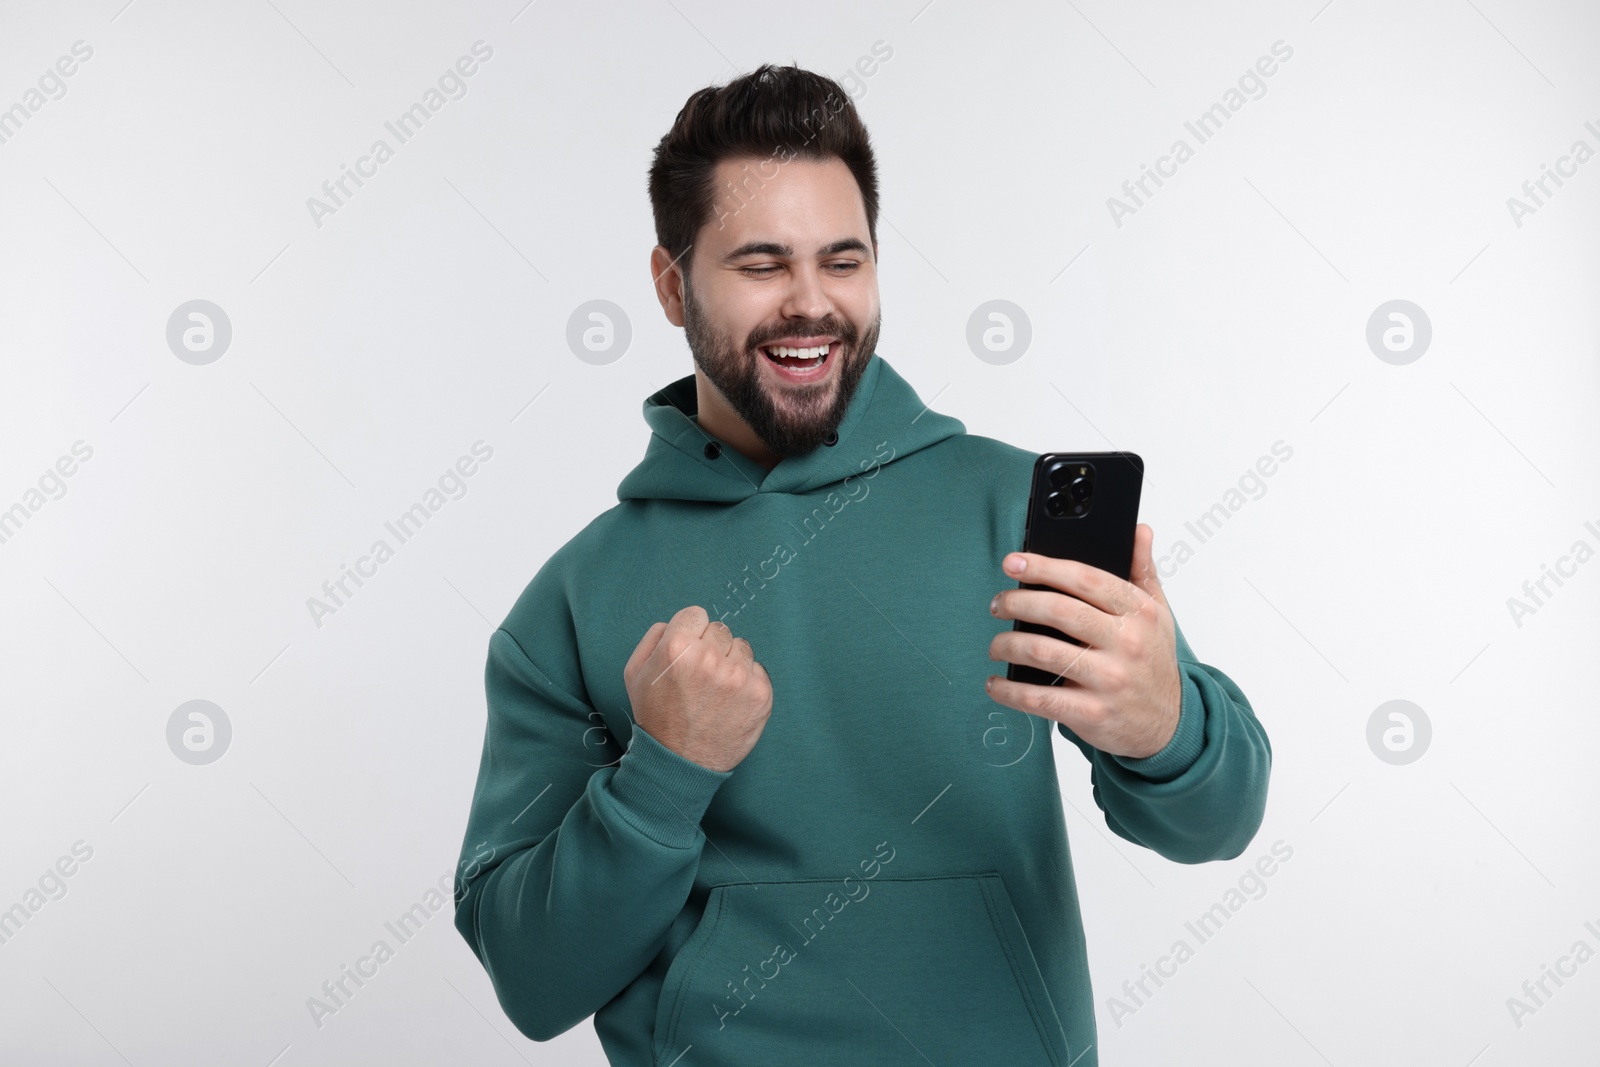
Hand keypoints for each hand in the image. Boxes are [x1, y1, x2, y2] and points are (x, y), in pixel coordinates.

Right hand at [623, 606, 772, 772]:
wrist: (679, 762)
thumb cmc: (657, 717)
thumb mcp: (635, 673)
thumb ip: (655, 637)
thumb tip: (677, 622)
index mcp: (677, 647)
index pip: (696, 614)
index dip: (690, 632)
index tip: (689, 652)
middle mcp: (710, 658)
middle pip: (720, 630)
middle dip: (710, 647)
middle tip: (700, 676)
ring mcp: (738, 677)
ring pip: (741, 647)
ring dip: (731, 663)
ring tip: (715, 690)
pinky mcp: (760, 694)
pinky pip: (758, 669)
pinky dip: (747, 681)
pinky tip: (730, 700)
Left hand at [985, 523, 1181, 759]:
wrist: (1171, 724)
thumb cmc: (1154, 662)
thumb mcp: (1157, 614)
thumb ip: (1142, 571)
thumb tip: (1139, 531)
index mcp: (1137, 613)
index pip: (1085, 579)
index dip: (1044, 567)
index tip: (1013, 563)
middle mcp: (1126, 644)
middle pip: (1059, 611)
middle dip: (1018, 603)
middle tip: (998, 604)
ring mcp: (1109, 680)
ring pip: (1042, 652)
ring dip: (1007, 645)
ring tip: (996, 645)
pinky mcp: (1093, 714)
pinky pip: (1040, 699)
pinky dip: (1009, 691)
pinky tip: (996, 684)